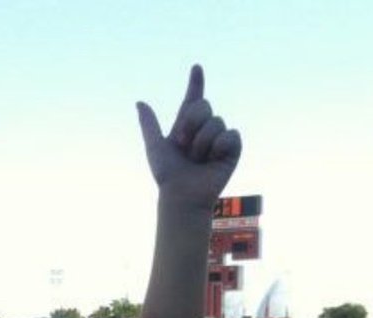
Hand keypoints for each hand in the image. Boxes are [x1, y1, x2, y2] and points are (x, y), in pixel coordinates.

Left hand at [137, 64, 240, 210]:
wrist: (182, 195)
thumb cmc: (168, 176)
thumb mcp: (155, 146)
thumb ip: (149, 124)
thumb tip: (140, 102)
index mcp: (186, 126)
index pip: (193, 100)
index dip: (195, 84)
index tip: (196, 68)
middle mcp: (204, 130)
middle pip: (204, 106)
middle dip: (191, 123)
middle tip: (183, 144)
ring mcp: (219, 139)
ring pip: (216, 121)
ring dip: (202, 141)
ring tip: (197, 159)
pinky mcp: (232, 150)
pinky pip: (231, 134)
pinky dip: (219, 146)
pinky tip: (213, 160)